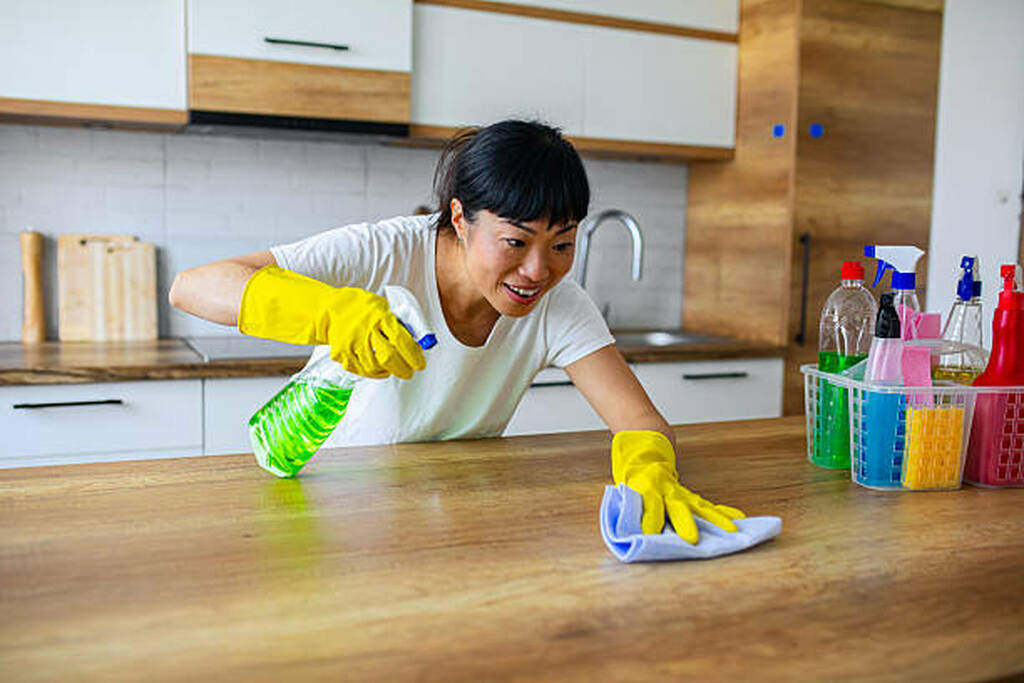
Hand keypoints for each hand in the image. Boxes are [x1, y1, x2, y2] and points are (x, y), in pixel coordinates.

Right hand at [238, 266, 425, 378]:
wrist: (321, 310)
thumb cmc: (352, 306)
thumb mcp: (375, 305)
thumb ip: (392, 320)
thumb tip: (414, 337)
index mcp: (378, 314)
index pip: (402, 338)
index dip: (414, 353)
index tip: (421, 361)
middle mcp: (366, 330)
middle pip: (391, 355)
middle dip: (405, 367)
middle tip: (412, 371)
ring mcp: (353, 343)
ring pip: (377, 366)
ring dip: (389, 371)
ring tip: (396, 371)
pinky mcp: (342, 354)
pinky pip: (362, 370)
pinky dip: (373, 373)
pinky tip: (380, 371)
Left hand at [611, 430, 744, 543]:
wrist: (647, 443)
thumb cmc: (632, 466)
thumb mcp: (623, 479)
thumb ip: (626, 499)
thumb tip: (625, 525)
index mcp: (645, 484)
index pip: (649, 501)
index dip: (649, 516)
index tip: (649, 532)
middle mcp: (666, 488)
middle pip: (676, 506)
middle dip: (684, 522)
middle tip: (692, 538)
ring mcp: (679, 492)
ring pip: (698, 507)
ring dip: (714, 520)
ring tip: (731, 532)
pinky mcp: (687, 495)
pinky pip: (705, 506)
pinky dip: (722, 513)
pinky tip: (738, 519)